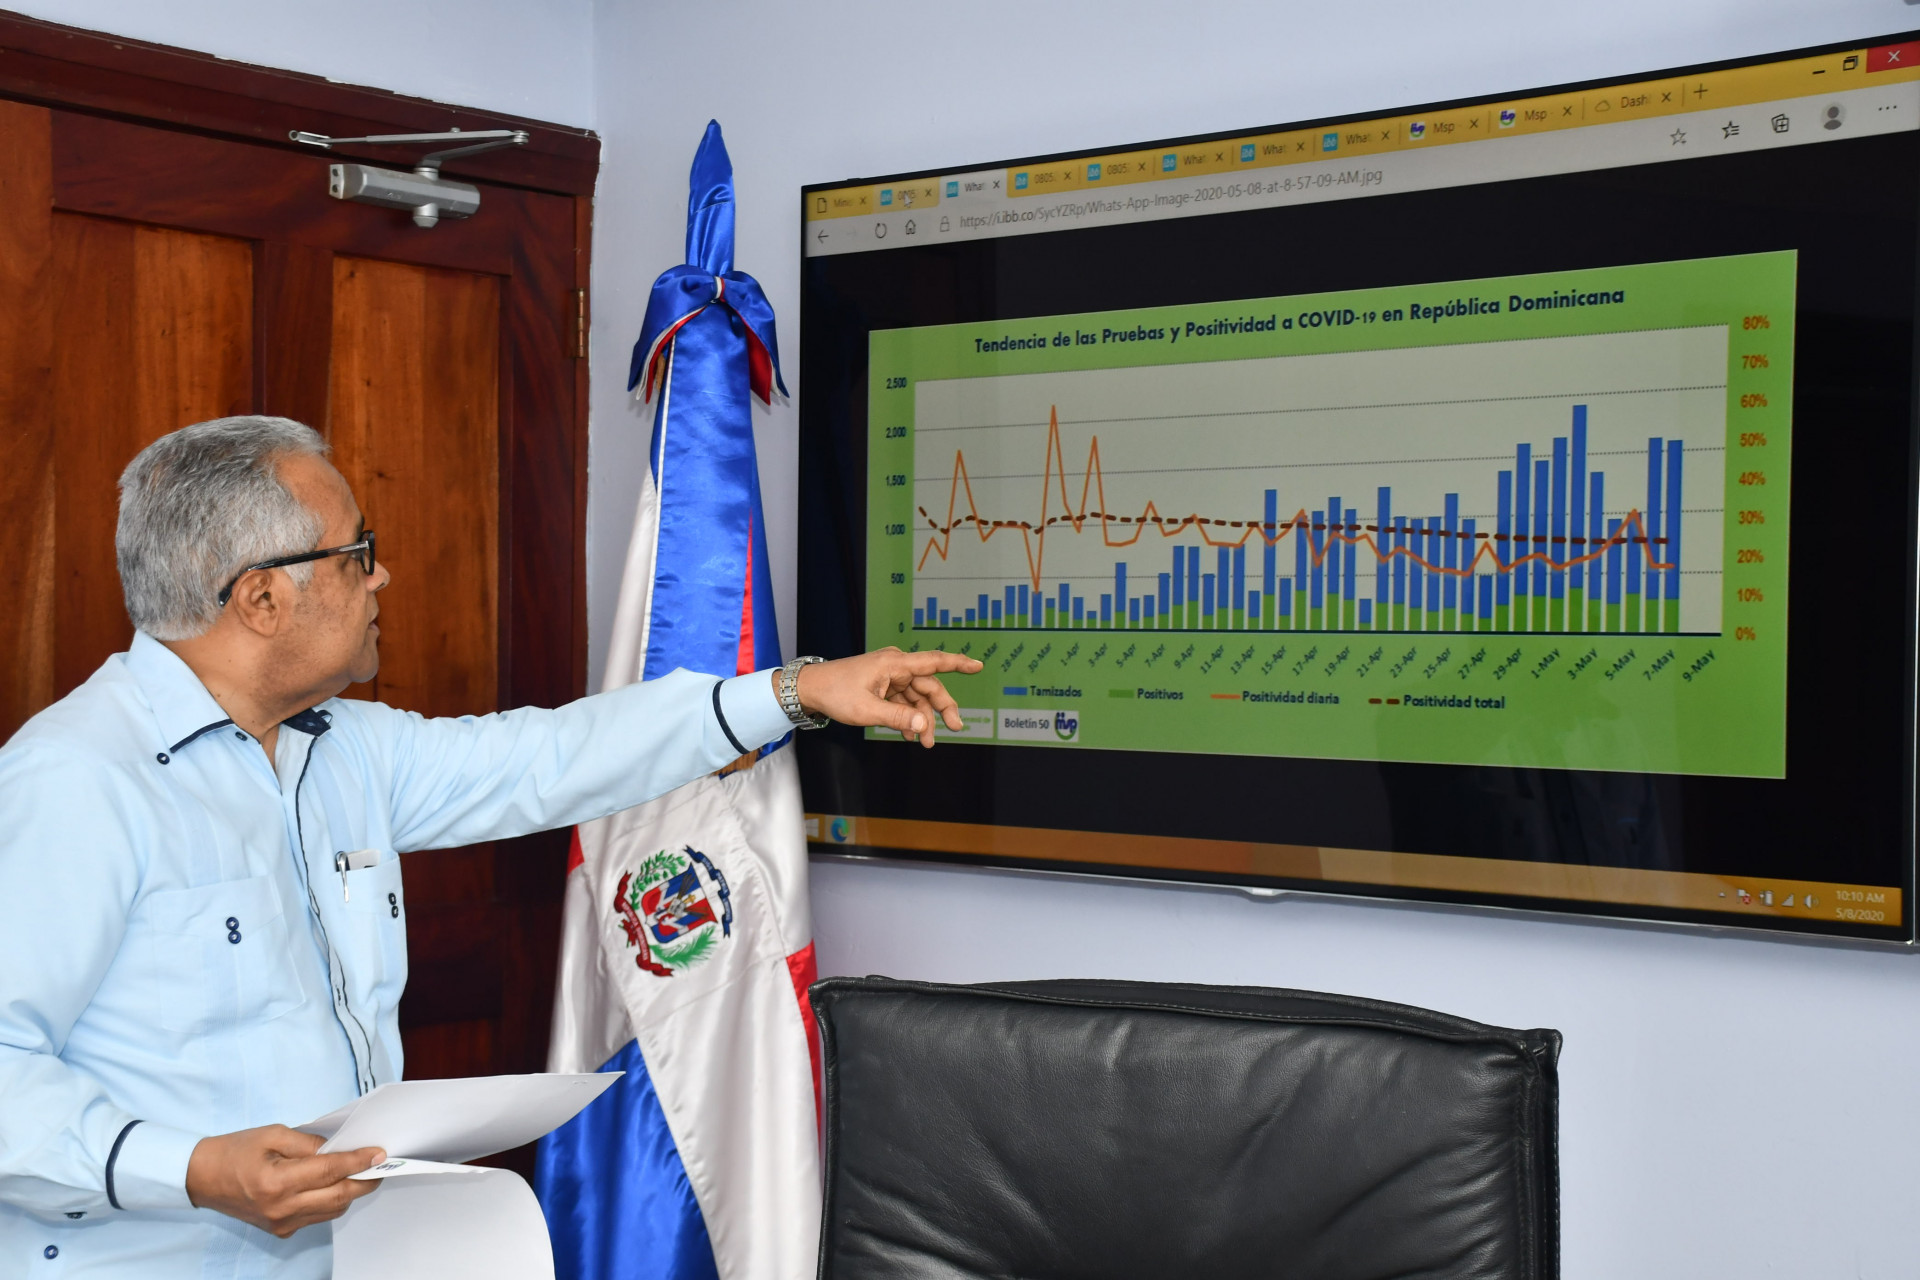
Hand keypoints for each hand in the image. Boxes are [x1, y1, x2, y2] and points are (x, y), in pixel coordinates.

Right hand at [185, 1125, 385, 1237]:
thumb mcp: (272, 1134)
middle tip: (381, 1165)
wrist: (202, 1178)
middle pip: (338, 1196)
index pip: (330, 1171)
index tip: (379, 1152)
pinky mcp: (280, 1230)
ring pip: (332, 1210)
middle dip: (365, 1180)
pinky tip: (336, 1185)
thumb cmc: (235, 1151)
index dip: (358, 1161)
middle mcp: (281, 1208)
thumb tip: (339, 1148)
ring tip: (362, 1172)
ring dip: (351, 1192)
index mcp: (277, 1181)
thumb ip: (309, 1142)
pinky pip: (317, 1218)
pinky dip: (332, 1202)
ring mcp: (281, 1223)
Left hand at [789, 648, 983, 746]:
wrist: (810, 690)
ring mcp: (889, 676)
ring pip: (916, 698)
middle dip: (941, 709)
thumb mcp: (866, 710)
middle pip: (928, 686)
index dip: (958, 664)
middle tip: (955, 728)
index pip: (934, 661)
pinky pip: (903, 702)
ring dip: (922, 720)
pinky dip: (908, 718)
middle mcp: (895, 666)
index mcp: (894, 664)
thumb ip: (897, 718)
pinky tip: (909, 735)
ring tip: (925, 743)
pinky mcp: (883, 686)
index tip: (978, 666)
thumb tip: (923, 726)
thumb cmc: (835, 693)